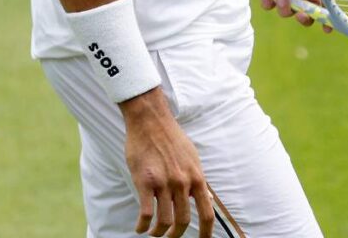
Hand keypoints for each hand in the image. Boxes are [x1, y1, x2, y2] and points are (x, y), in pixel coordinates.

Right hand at [120, 89, 213, 237]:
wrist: (151, 121)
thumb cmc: (171, 139)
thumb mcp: (192, 158)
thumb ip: (197, 180)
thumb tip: (208, 198)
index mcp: (197, 177)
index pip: (207, 212)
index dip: (207, 232)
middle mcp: (183, 182)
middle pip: (183, 221)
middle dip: (175, 235)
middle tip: (169, 237)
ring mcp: (164, 182)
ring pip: (164, 221)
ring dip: (158, 233)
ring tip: (153, 233)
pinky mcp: (145, 181)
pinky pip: (146, 214)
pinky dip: (142, 226)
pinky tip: (139, 227)